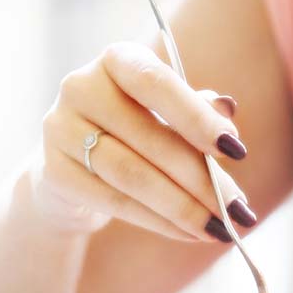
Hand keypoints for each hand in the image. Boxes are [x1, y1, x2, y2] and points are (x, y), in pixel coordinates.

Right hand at [31, 40, 255, 240]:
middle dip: (201, 179)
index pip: (156, 83)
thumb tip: (229, 111)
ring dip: (181, 207)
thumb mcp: (165, 113)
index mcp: (116, 59)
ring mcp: (60, 129)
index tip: (236, 150)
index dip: (196, 117)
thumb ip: (196, 109)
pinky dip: (157, 221)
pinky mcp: (54, 172)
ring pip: (131, 175)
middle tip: (238, 209)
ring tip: (218, 227)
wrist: (73, 165)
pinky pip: (114, 201)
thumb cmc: (133, 131)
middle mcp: (80, 86)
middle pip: (149, 138)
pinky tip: (187, 233)